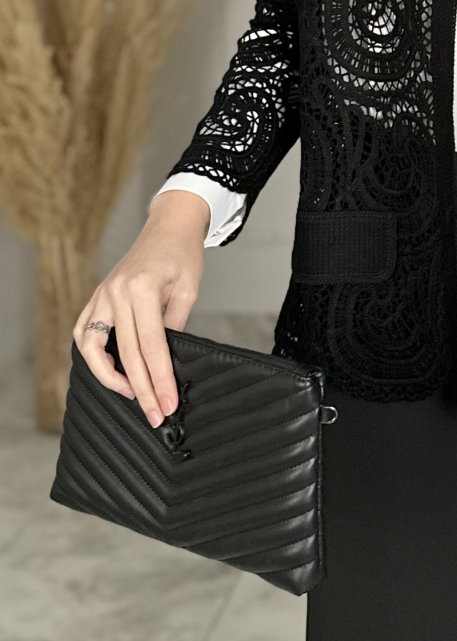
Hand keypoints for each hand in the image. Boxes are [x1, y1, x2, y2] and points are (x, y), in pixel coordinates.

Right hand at [72, 201, 206, 428]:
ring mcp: (102, 294)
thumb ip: (175, 326)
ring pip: (91, 348)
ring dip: (109, 376)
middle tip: (156, 414)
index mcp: (140, 290)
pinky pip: (84, 332)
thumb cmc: (182, 255)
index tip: (168, 406)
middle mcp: (115, 293)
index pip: (151, 347)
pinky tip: (110, 370)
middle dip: (142, 390)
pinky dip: (92, 355)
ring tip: (132, 394)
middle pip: (125, 355)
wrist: (169, 226)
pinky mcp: (98, 296)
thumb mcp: (188, 291)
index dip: (160, 380)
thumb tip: (168, 364)